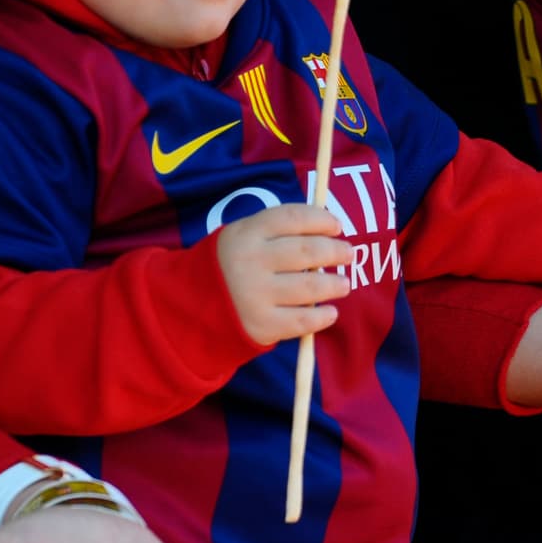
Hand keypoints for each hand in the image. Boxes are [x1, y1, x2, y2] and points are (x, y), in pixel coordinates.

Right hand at [215, 202, 351, 345]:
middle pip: (307, 251)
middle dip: (335, 251)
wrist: (192, 304)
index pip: (293, 218)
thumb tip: (325, 229)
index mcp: (247, 232)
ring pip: (310, 286)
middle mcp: (252, 260)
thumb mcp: (242, 236)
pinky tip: (330, 312)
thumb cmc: (230, 264)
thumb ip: (276, 231)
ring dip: (334, 284)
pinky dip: (323, 316)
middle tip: (349, 254)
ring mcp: (257, 294)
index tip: (336, 226)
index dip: (320, 220)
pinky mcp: (263, 324)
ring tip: (344, 284)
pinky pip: (303, 321)